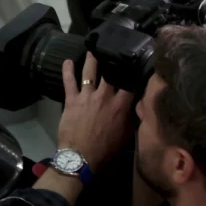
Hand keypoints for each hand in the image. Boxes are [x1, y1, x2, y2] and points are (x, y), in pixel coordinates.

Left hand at [57, 52, 133, 171]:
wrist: (81, 156)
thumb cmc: (106, 149)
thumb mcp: (127, 134)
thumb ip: (132, 116)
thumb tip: (139, 105)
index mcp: (122, 104)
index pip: (131, 82)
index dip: (133, 71)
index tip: (136, 62)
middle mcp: (105, 95)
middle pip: (111, 72)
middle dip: (113, 59)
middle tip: (114, 48)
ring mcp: (87, 96)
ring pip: (90, 72)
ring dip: (92, 59)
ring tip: (92, 49)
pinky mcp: (71, 100)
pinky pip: (69, 81)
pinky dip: (67, 70)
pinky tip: (67, 61)